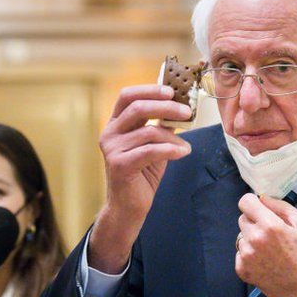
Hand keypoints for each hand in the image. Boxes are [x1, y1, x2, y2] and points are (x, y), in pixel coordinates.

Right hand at [88, 85, 192, 272]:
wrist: (129, 207)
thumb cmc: (142, 174)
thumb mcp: (152, 145)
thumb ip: (161, 127)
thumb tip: (181, 108)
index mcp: (116, 124)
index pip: (127, 96)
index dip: (149, 89)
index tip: (171, 90)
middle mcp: (109, 133)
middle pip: (138, 107)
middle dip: (166, 107)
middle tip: (187, 112)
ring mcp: (112, 149)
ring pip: (148, 131)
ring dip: (173, 137)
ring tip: (185, 146)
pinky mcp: (120, 165)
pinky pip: (150, 151)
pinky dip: (171, 149)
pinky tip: (183, 152)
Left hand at [235, 194, 296, 296]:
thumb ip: (282, 207)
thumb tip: (263, 198)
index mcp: (270, 226)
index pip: (245, 202)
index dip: (253, 203)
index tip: (260, 209)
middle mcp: (254, 239)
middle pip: (242, 219)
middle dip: (255, 222)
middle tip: (272, 233)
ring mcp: (246, 256)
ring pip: (241, 237)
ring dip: (252, 239)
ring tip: (270, 250)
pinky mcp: (242, 270)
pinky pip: (240, 253)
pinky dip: (249, 255)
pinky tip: (265, 262)